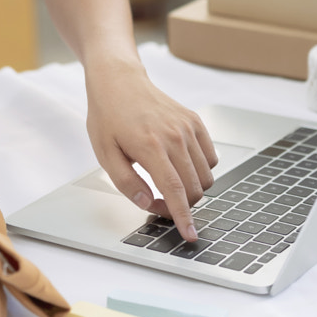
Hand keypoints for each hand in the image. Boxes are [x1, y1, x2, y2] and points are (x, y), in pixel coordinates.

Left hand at [85, 62, 217, 241]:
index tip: (190, 235)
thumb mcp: (105, 154)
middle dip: (181, 205)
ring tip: (167, 182)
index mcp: (150, 147)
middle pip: (194, 188)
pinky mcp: (195, 121)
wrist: (119, 81)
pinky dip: (200, 169)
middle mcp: (174, 137)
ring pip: (205, 176)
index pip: (175, 191)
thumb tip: (146, 202)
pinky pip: (211, 157)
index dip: (183, 217)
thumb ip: (126, 182)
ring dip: (191, 188)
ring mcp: (188, 128)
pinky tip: (180, 165)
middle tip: (158, 202)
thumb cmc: (108, 116)